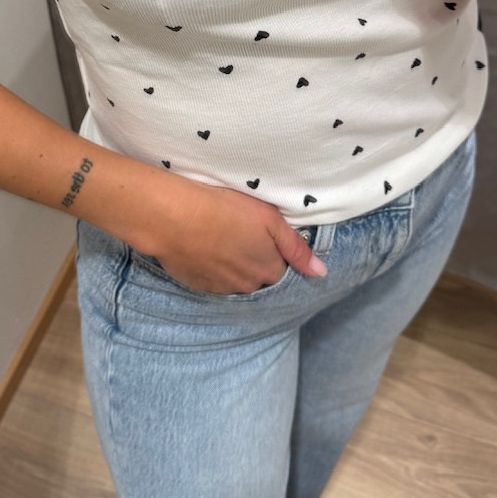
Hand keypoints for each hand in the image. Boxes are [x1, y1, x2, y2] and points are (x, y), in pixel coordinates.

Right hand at [138, 173, 327, 293]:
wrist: (175, 216)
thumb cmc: (225, 209)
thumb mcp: (269, 219)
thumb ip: (296, 248)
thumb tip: (321, 273)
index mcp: (268, 268)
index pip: (280, 269)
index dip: (271, 251)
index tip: (259, 234)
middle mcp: (247, 285)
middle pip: (257, 278)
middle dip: (252, 261)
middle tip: (237, 234)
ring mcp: (220, 288)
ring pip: (234, 281)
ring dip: (231, 266)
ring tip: (218, 239)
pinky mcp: (197, 285)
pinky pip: (211, 281)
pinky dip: (210, 268)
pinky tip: (202, 247)